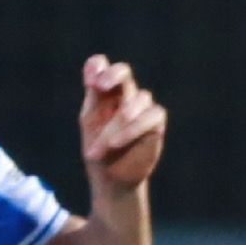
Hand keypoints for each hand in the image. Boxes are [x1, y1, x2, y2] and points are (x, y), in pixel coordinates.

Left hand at [78, 55, 166, 190]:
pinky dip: (132, 129)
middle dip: (113, 74)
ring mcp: (142, 107)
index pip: (101, 66)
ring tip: (102, 147)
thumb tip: (94, 81)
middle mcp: (123, 95)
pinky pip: (151, 115)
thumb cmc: (98, 150)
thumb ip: (94, 100)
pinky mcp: (155, 122)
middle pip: (123, 72)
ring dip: (117, 124)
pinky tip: (116, 143)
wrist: (111, 178)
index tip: (90, 82)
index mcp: (102, 93)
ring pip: (138, 99)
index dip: (97, 66)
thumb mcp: (90, 124)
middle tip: (100, 86)